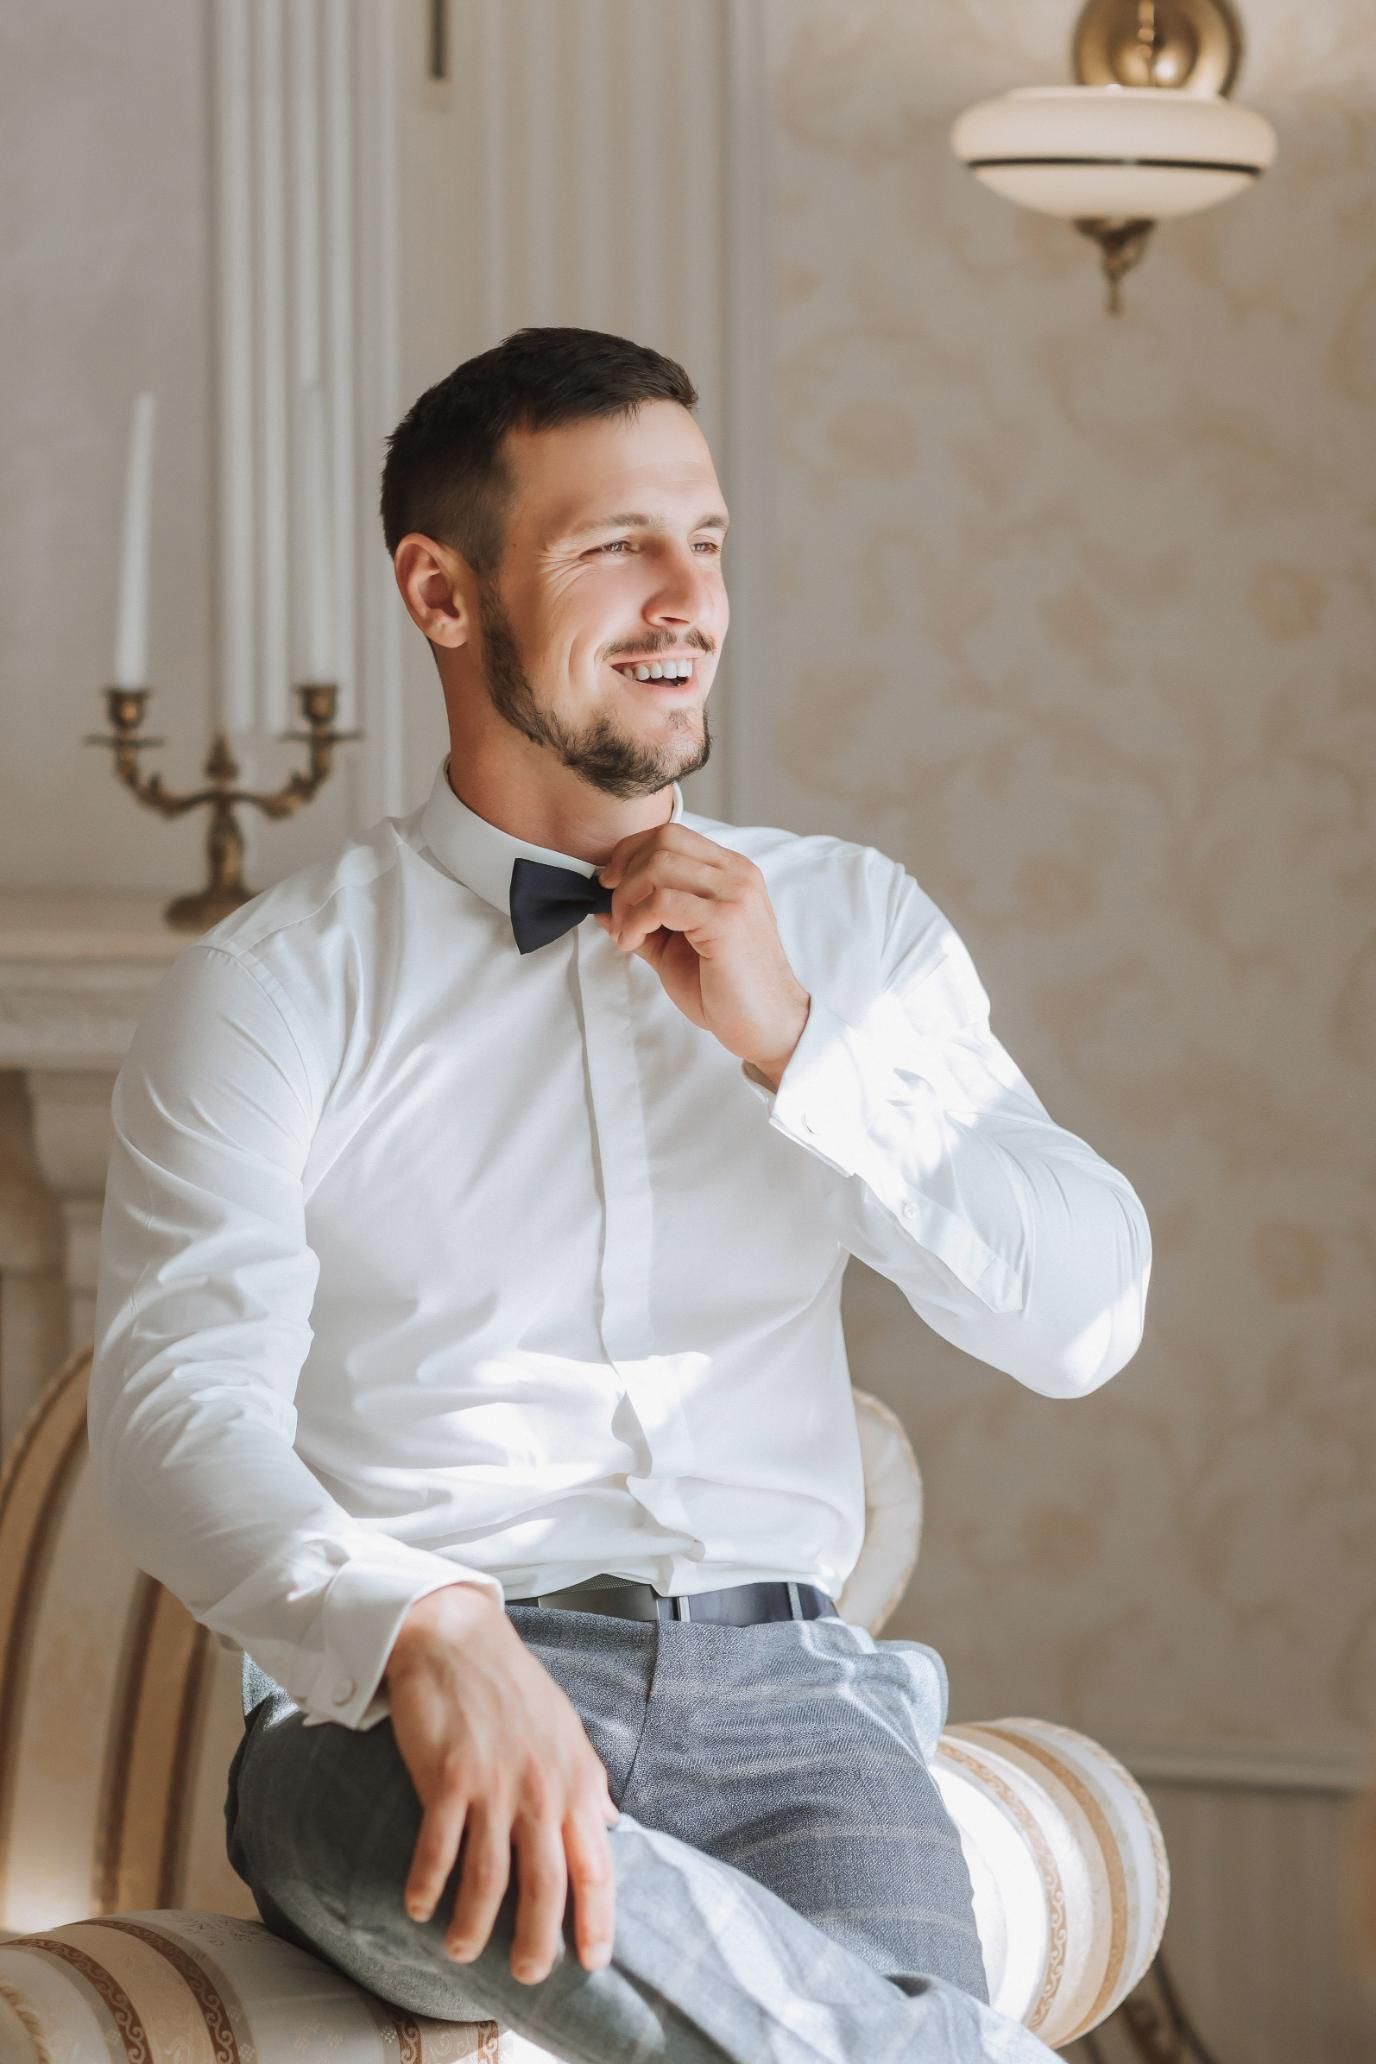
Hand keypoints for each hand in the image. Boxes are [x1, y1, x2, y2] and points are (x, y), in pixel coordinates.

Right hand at [384, 1584, 619, 1982]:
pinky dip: (428, 1887)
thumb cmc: (514, 1687)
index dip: (596, 1920)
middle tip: (527, 1976)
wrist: (458, 1639)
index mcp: (576, 1780)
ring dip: (475, 1925)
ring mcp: (494, 1784)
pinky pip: (437, 1849)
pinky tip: (419, 1908)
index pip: (597, 1866)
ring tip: (463, 1951)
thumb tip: (611, 1827)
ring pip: (489, 1878)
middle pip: (546, 1885)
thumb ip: (588, 1784)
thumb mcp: (567, 1732)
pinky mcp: (447, 1777)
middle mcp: (540, 1788)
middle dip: (537, 1941)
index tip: (593, 1961)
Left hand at [593, 824, 809, 1079]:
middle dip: (625, 874)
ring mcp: (735, 894)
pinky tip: (634, 943)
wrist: (767, 1026)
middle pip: (664, 840)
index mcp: (730, 872)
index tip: (611, 885)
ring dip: (627, 899)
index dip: (630, 853)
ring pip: (659, 865)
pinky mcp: (727, 919)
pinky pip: (662, 901)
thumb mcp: (675, 947)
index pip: (672, 834)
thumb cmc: (725, 990)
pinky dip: (635, 920)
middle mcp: (737, 874)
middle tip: (615, 913)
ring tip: (625, 934)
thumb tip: (601, 903)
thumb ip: (643, 920)